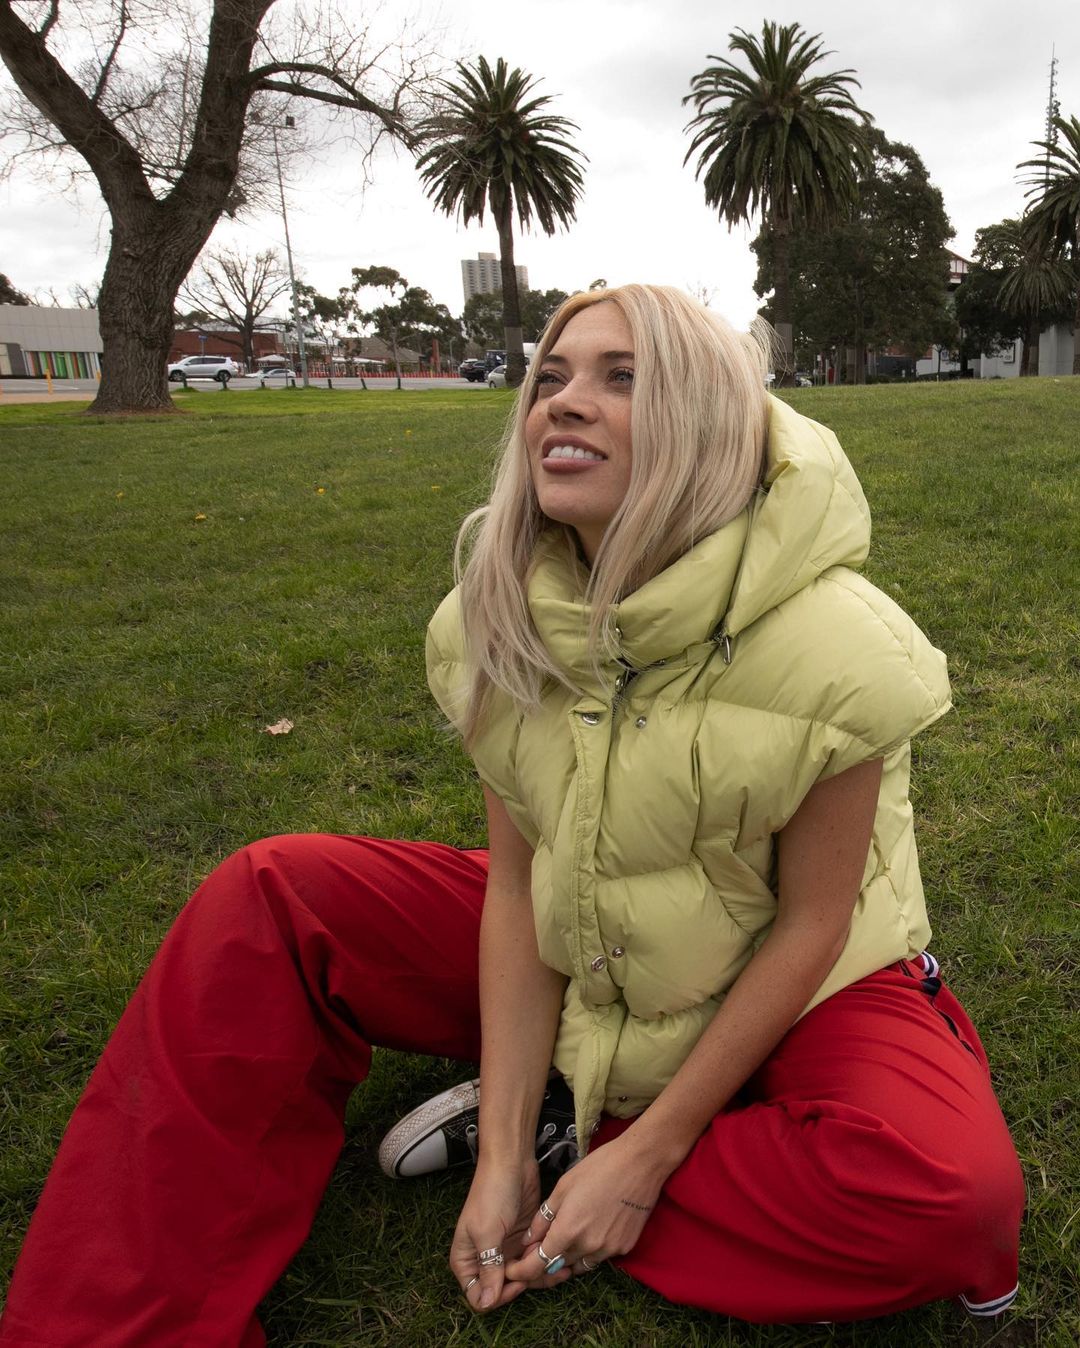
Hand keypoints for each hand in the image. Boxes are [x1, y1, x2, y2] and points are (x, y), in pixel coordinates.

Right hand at [450, 1159, 572, 1311]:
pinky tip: (561, 1260)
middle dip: (524, 1286)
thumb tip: (486, 1303)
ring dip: (540, 1275)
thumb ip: (488, 1268)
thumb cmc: (491, 1193)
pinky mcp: (523, 1241)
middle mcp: (485, 1259)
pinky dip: (546, 1263)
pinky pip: (534, 1262)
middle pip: (503, 1290)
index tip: (516, 1282)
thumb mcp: (486, 1232)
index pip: (479, 1296)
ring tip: (561, 1268)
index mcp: (467, 1260)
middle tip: (544, 1272)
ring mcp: (505, 1251)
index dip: (497, 1296)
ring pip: (522, 1279)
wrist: (511, 1162)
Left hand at [505, 1132, 669, 1282]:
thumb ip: (543, 1218)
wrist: (640, 1164)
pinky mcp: (624, 1248)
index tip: (514, 1269)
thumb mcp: (563, 1187)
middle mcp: (587, 1247)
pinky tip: (592, 1229)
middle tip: (541, 1245)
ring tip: (567, 1235)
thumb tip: (528, 1241)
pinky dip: (590, 1250)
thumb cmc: (598, 1168)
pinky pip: (600, 1257)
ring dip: (568, 1257)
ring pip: (579, 1264)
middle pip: (558, 1266)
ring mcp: (608, 1250)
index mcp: (568, 1230)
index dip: (522, 1271)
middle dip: (546, 1260)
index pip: (538, 1265)